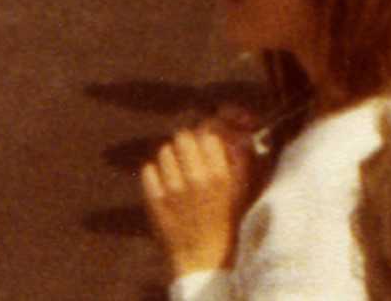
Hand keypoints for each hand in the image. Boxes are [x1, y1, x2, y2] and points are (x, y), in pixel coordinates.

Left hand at [140, 123, 254, 277]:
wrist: (204, 257)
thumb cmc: (226, 221)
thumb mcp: (241, 189)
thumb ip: (239, 157)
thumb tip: (232, 134)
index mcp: (220, 174)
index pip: (207, 132)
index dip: (208, 133)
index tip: (208, 141)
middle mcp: (195, 178)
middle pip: (183, 136)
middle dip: (188, 142)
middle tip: (191, 152)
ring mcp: (172, 189)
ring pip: (164, 151)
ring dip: (172, 156)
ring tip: (179, 169)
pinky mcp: (154, 200)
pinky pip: (148, 170)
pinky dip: (156, 172)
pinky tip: (166, 182)